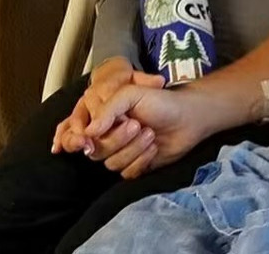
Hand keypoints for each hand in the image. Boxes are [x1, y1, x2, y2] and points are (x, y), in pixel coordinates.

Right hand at [83, 83, 205, 178]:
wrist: (188, 117)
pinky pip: (127, 173)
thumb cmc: (161, 101)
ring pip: (112, 163)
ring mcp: (122, 152)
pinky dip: (142, 161)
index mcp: (104, 119)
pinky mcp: (136, 166)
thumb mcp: (132, 95)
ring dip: (133, 149)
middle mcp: (109, 137)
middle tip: (137, 125)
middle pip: (96, 151)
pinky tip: (154, 148)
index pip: (81, 135)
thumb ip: (108, 109)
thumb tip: (89, 132)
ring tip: (150, 133)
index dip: (79, 140)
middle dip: (117, 139)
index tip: (87, 140)